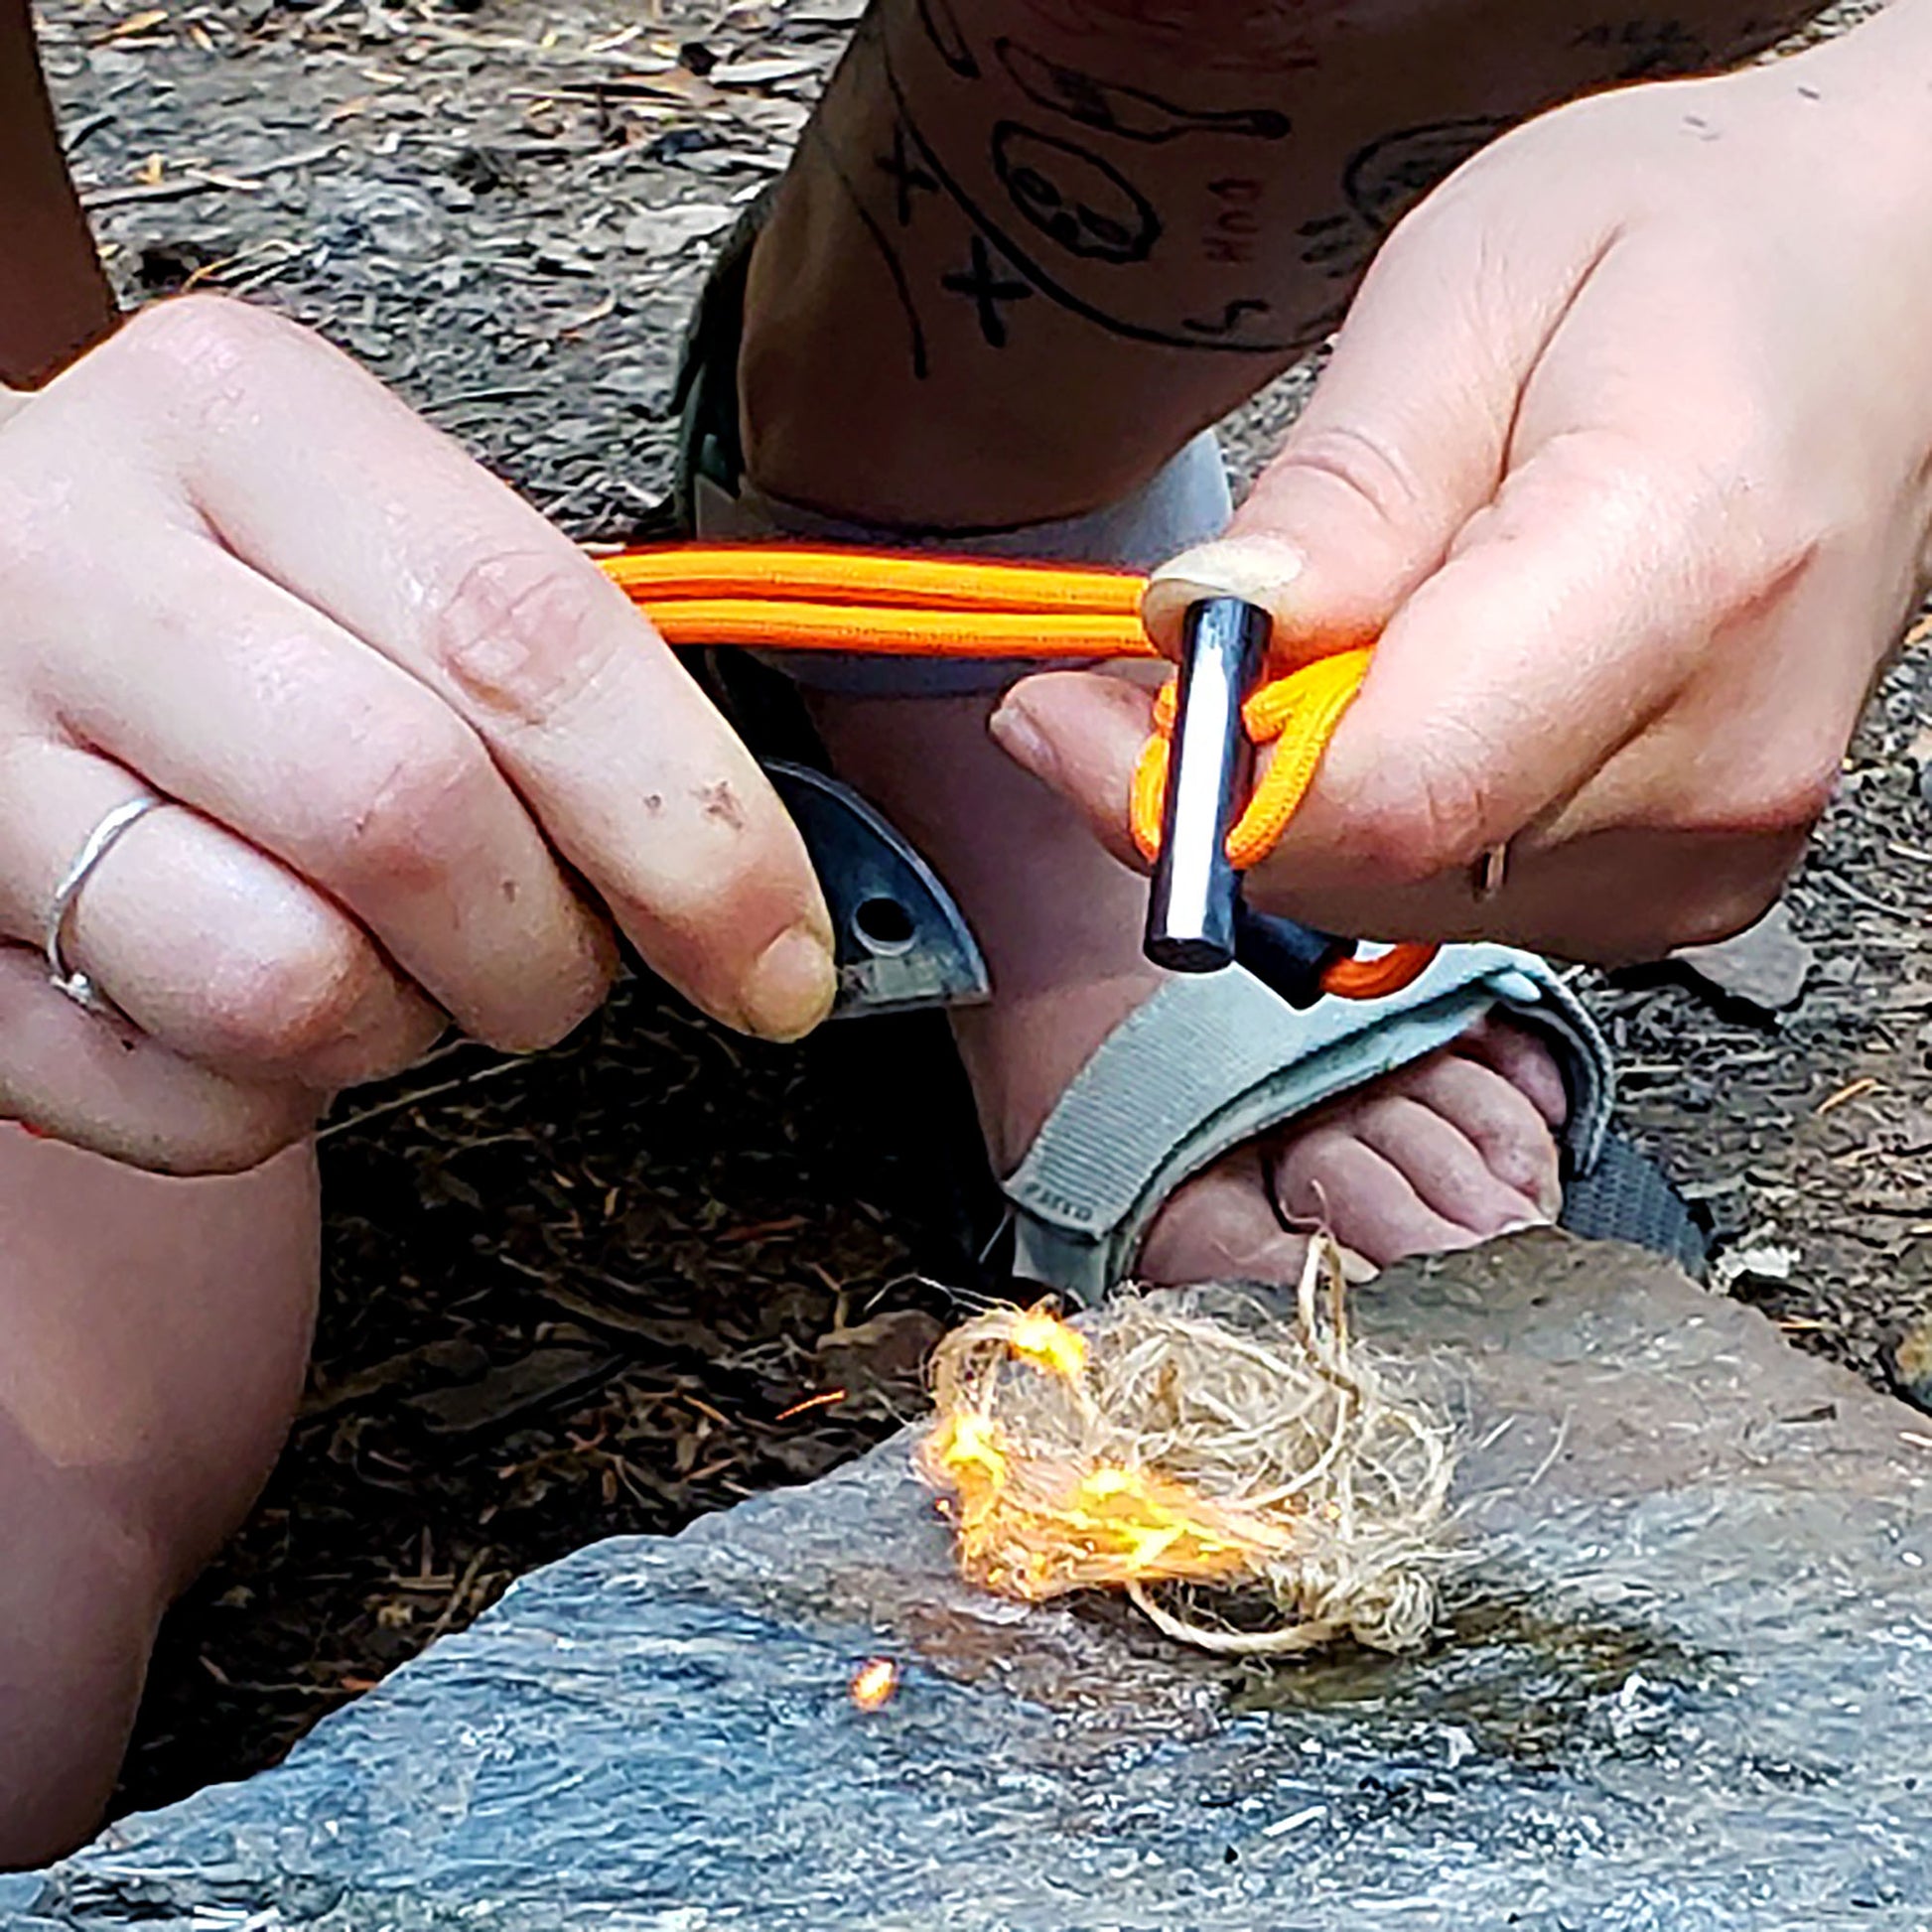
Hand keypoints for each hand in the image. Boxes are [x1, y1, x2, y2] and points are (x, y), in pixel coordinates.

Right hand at [0, 297, 832, 1173]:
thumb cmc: (222, 589)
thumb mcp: (376, 540)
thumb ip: (545, 673)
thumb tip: (749, 882)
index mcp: (242, 422)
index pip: (528, 642)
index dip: (691, 835)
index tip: (774, 956)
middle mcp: (76, 562)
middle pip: (409, 817)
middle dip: (544, 949)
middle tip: (553, 958)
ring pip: (286, 983)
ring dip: (400, 1023)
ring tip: (378, 959)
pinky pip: (181, 1098)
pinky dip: (270, 1095)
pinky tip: (245, 996)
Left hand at [992, 13, 1931, 962]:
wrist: (1884, 298)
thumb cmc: (1705, 251)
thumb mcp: (1477, 286)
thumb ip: (1339, 496)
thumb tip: (1203, 638)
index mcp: (1674, 573)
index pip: (1387, 798)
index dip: (1190, 795)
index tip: (1071, 726)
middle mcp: (1719, 753)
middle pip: (1376, 873)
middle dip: (1217, 794)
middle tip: (1150, 675)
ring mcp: (1720, 838)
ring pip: (1406, 904)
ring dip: (1300, 808)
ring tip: (1310, 655)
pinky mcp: (1697, 873)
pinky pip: (1471, 897)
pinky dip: (1390, 823)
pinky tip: (1407, 701)